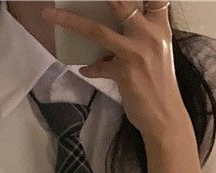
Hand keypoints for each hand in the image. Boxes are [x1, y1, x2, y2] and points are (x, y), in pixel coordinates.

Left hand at [41, 1, 190, 140]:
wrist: (165, 117)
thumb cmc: (160, 85)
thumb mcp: (156, 52)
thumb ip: (139, 35)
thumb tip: (113, 25)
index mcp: (160, 27)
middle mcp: (150, 35)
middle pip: (120, 2)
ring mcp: (136, 53)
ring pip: (97, 30)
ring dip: (70, 21)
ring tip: (50, 15)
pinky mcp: (124, 73)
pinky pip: (98, 66)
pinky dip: (91, 68)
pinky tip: (86, 69)